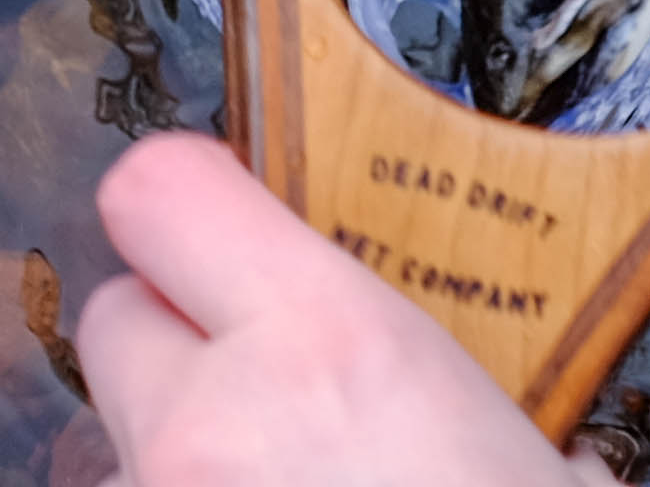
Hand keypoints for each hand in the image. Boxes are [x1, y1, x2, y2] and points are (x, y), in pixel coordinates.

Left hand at [74, 134, 603, 486]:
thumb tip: (458, 404)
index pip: (158, 192)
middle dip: (178, 354)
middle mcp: (208, 428)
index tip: (235, 236)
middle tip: (270, 407)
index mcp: (330, 347)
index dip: (189, 208)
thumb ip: (456, 402)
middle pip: (112, 325)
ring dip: (182, 473)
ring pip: (118, 457)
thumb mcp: (538, 466)